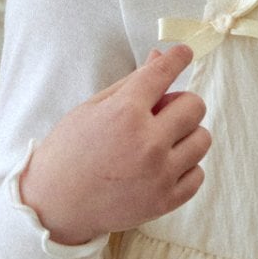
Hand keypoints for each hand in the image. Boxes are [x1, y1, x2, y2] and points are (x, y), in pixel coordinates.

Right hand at [18, 43, 210, 242]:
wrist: (54, 205)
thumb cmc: (69, 151)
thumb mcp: (92, 108)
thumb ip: (131, 83)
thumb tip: (160, 56)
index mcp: (125, 113)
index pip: (164, 73)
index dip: (178, 58)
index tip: (185, 53)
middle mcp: (147, 143)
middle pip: (195, 106)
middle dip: (181, 103)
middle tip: (163, 112)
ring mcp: (159, 175)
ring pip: (202, 140)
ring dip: (186, 136)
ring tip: (161, 142)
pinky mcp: (165, 201)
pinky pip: (198, 174)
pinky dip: (185, 168)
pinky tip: (162, 166)